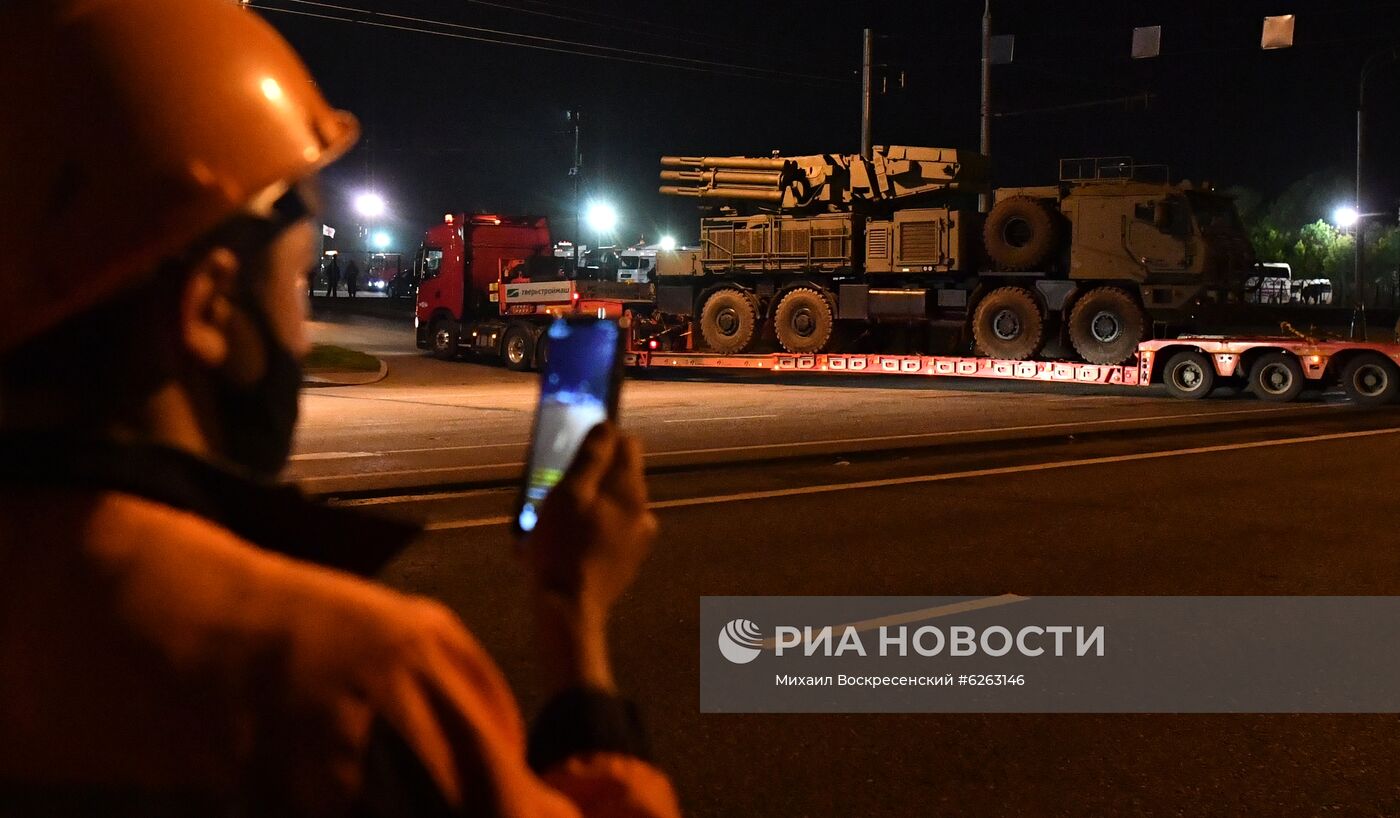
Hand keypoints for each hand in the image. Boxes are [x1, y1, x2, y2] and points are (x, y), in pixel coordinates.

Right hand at [523, 423, 656, 691]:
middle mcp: (644, 511)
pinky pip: (609, 532)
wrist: (569, 609)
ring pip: (612, 505)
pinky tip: (562, 546)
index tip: (572, 453)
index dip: (600, 441)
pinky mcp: (629, 561)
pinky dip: (589, 531)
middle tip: (555, 493)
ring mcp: (639, 539)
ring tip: (552, 525)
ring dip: (586, 506)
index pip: (627, 443)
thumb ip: (591, 456)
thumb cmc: (563, 547)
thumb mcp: (569, 493)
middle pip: (618, 476)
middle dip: (589, 478)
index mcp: (631, 490)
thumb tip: (607, 425)